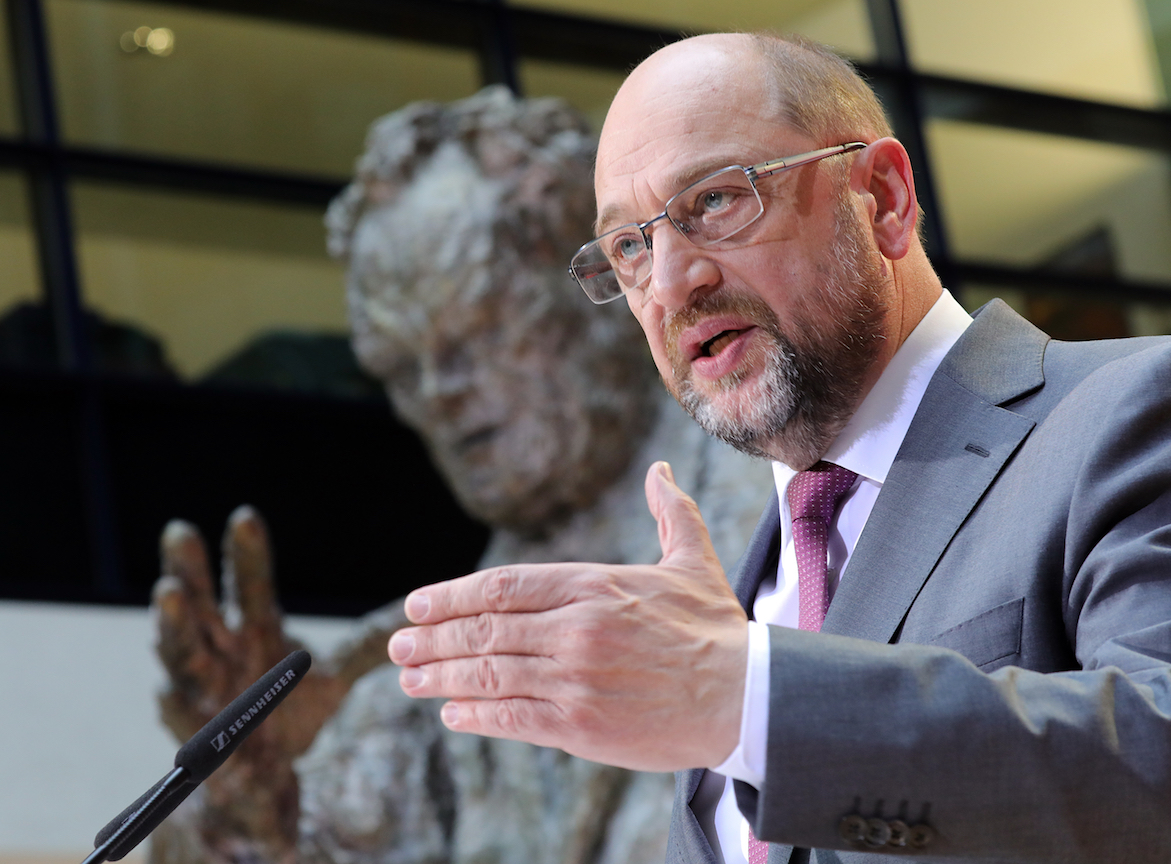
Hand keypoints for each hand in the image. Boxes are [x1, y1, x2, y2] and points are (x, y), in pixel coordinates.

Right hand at [154, 506, 407, 859]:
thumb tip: (414, 612)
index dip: (246, 552)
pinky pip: (181, 718)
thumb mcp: (334, 678)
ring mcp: (201, 690)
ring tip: (167, 592)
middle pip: (199, 603)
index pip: (249, 583)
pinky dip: (176, 705)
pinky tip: (169, 691)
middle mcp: (220, 652)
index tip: (245, 515)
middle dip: (189, 569)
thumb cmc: (290, 715)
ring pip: (180, 652)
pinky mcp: (193, 735)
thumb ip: (368, 644)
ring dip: (172, 624)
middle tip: (182, 531)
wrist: (263, 781)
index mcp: (254, 631)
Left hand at [388, 461, 748, 772]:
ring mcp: (574, 678)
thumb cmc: (716, 630)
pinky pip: (512, 718)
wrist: (746, 696)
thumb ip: (669, 512)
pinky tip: (453, 714)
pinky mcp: (581, 725)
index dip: (452, 596)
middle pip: (484, 630)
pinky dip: (476, 715)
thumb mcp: (693, 561)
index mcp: (592, 586)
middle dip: (434, 638)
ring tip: (410, 679)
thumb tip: (659, 470)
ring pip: (489, 674)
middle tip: (398, 645)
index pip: (503, 586)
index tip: (418, 605)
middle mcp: (575, 629)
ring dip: (442, 677)